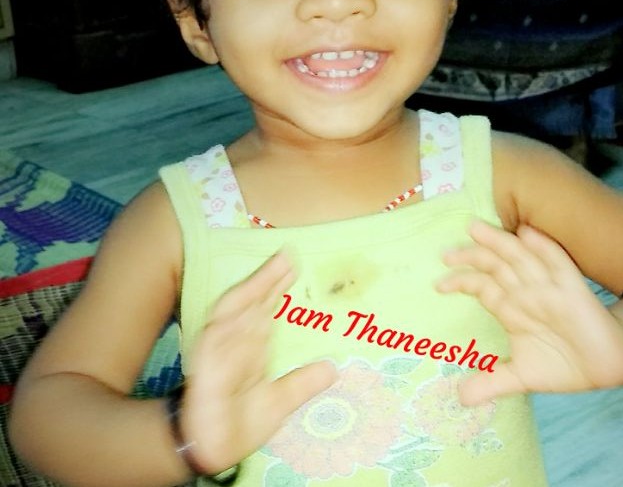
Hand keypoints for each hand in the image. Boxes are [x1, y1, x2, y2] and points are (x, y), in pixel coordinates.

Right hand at [181, 251, 336, 473]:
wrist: (211, 450)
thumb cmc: (239, 423)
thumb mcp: (279, 402)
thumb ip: (303, 383)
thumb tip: (333, 368)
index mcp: (254, 347)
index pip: (267, 309)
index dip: (278, 286)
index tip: (295, 265)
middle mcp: (237, 341)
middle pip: (254, 301)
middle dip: (269, 277)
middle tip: (290, 254)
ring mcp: (220, 348)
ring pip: (236, 308)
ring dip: (254, 287)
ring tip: (275, 267)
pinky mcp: (206, 363)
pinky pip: (216, 334)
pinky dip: (230, 317)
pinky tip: (246, 301)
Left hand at [436, 221, 622, 403]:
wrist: (607, 365)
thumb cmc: (563, 363)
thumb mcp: (521, 377)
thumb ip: (492, 382)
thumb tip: (460, 399)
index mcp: (511, 307)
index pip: (481, 287)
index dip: (461, 281)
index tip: (438, 285)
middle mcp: (526, 291)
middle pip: (495, 266)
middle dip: (472, 256)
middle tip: (446, 253)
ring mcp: (549, 287)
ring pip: (520, 258)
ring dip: (499, 242)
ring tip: (476, 229)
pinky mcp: (573, 290)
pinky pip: (558, 263)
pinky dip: (543, 248)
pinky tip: (527, 234)